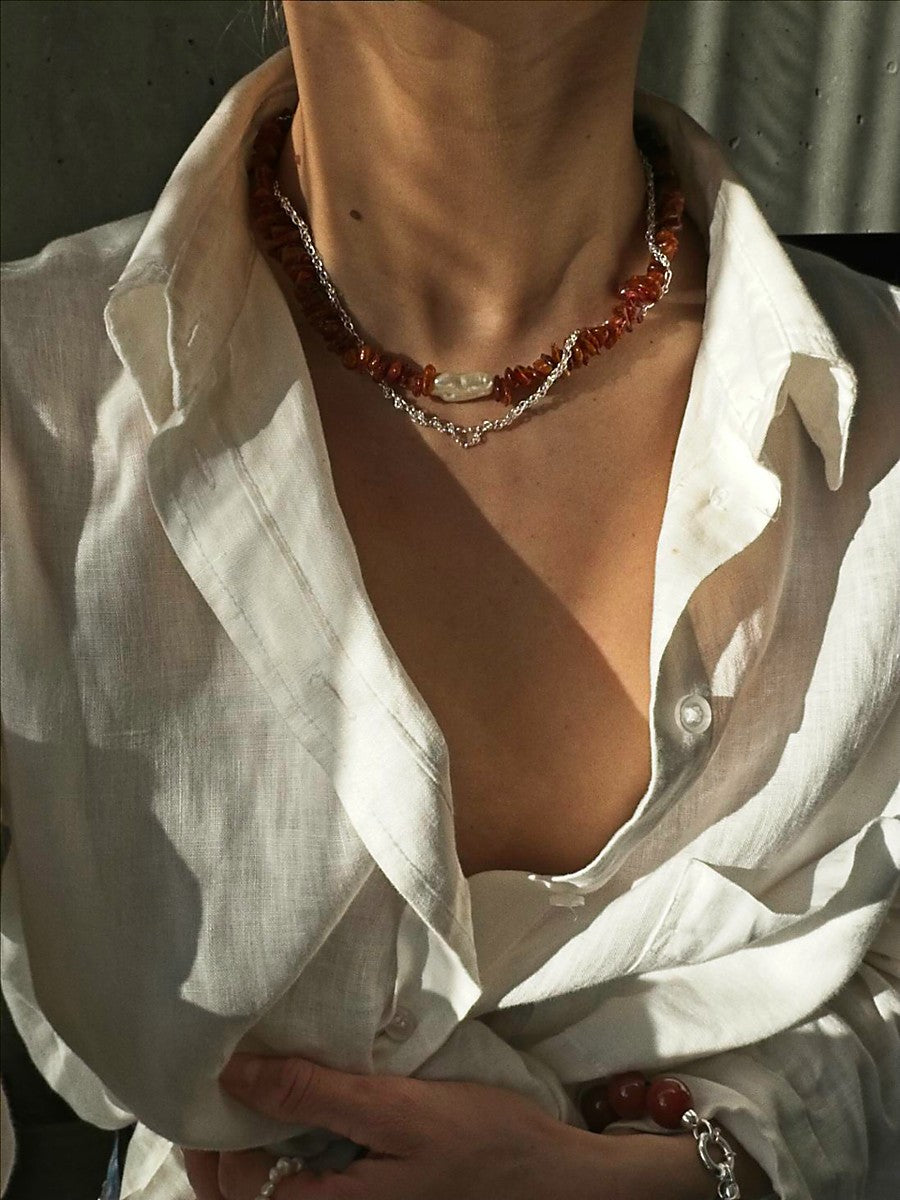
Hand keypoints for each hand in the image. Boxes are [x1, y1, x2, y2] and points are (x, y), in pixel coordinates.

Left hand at [181, 1051, 602, 1199]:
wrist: (548, 1178)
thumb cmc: (480, 1143)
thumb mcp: (396, 1109)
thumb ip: (314, 1095)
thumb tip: (235, 1073)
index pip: (227, 1181)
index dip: (207, 1127)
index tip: (211, 1068)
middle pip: (240, 1191)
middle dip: (220, 1138)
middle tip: (223, 1074)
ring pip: (269, 1190)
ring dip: (252, 1143)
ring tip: (256, 1084)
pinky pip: (306, 1183)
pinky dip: (288, 1149)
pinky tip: (300, 1107)